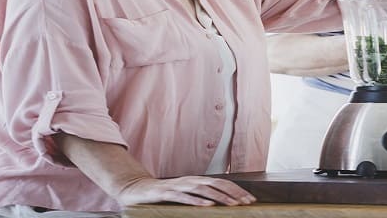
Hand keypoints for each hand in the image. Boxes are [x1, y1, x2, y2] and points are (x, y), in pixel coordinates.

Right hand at [115, 176, 255, 206]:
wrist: (136, 190)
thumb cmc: (163, 194)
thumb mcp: (185, 194)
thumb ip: (200, 196)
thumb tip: (221, 203)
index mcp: (196, 181)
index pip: (222, 184)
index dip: (237, 190)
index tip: (250, 199)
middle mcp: (190, 181)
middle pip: (216, 184)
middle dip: (234, 193)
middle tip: (246, 202)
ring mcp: (178, 186)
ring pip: (203, 189)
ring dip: (219, 197)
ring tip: (232, 204)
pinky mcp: (165, 193)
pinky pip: (183, 197)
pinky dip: (196, 200)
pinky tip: (206, 205)